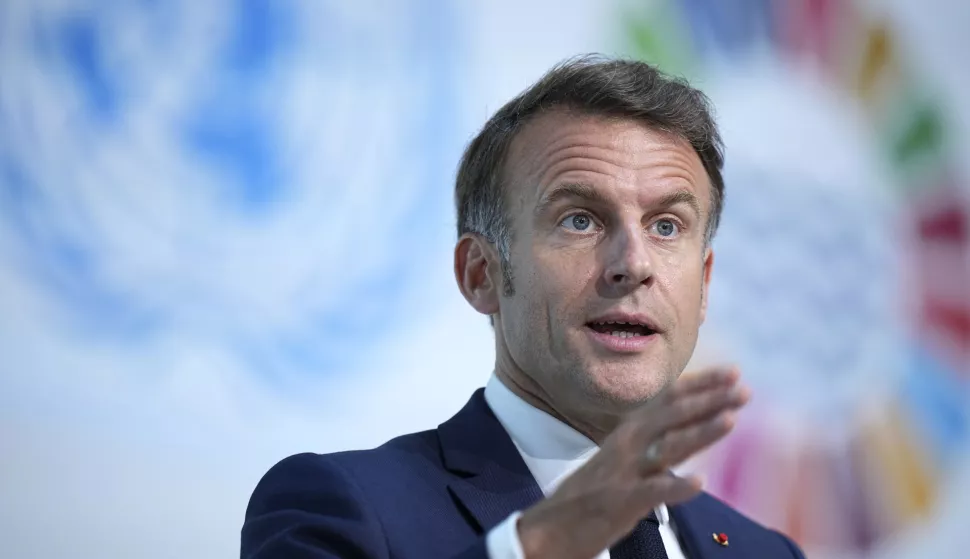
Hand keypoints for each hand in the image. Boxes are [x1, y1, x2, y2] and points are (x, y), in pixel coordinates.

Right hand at [516, 366, 749, 558]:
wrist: (553, 526)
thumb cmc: (594, 492)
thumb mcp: (623, 456)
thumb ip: (656, 440)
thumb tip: (693, 424)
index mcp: (630, 431)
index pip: (670, 399)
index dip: (702, 385)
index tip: (733, 373)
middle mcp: (628, 444)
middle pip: (673, 416)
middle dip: (710, 401)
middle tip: (743, 389)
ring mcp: (624, 472)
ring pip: (668, 448)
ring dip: (700, 433)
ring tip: (730, 421)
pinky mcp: (621, 502)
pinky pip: (652, 492)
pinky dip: (676, 487)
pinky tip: (699, 482)